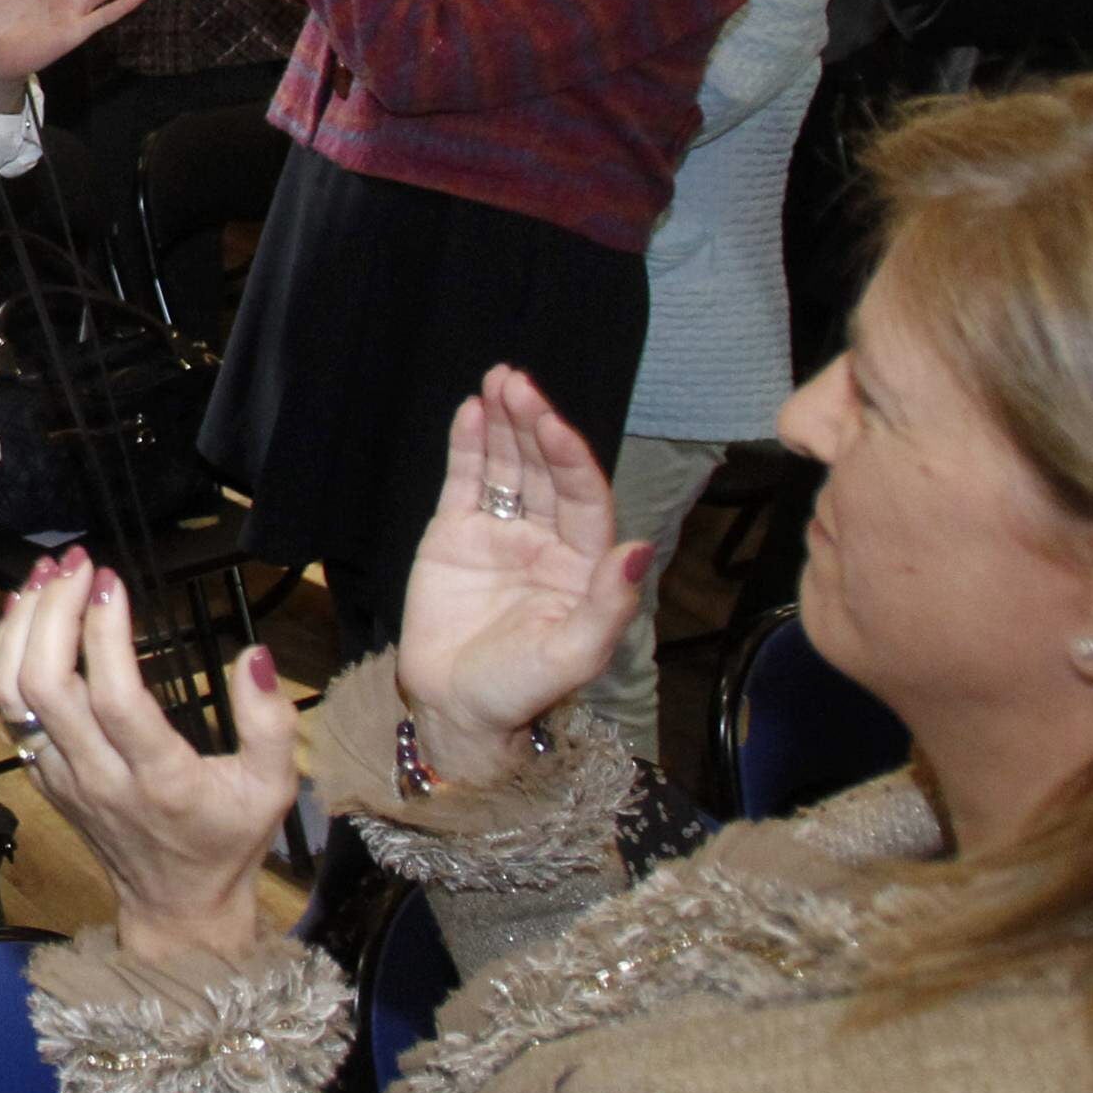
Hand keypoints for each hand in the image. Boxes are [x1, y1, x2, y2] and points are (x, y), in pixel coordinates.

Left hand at [0, 549, 300, 971]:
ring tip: (45, 575)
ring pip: (12, 693)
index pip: (114, 697)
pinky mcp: (40, 772)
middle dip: (54, 611)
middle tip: (76, 561)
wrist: (175, 905)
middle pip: (47, 684)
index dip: (104, 632)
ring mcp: (60, 775)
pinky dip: (9, 653)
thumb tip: (255, 655)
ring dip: (21, 626)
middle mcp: (97, 776)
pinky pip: (8, 707)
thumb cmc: (227, 840)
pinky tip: (29, 613)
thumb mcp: (272, 787)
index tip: (112, 580)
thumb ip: (271, 723)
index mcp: (159, 780)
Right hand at [393, 368, 650, 788]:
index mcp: (582, 566)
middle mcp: (547, 541)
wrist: (453, 711)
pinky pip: (465, 482)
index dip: (568, 459)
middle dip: (533, 425)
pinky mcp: (454, 535)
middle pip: (544, 471)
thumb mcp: (572, 656)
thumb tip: (639, 551)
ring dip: (504, 424)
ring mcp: (500, 534)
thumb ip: (608, 605)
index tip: (552, 424)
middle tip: (516, 383)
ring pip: (507, 467)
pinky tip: (471, 412)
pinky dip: (468, 446)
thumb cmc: (519, 692)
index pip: (582, 498)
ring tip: (498, 381)